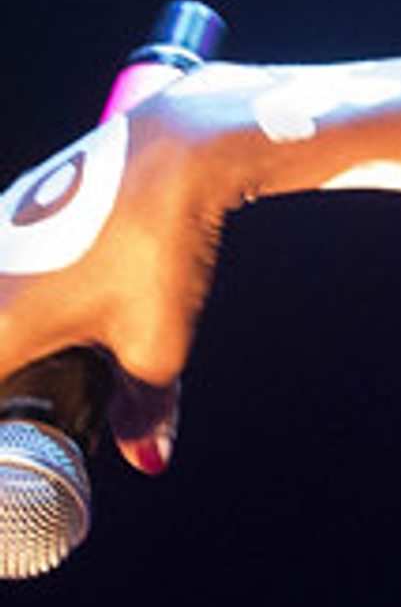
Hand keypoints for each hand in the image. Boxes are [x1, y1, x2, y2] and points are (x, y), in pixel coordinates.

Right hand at [0, 68, 229, 477]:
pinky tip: (47, 302)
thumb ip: (143, 408)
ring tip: (39, 359)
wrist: (177, 152)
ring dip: (12, 336)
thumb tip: (148, 454)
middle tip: (33, 394)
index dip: (5, 428)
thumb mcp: (158, 343)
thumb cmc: (162, 246)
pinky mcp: (5, 213)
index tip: (21, 446)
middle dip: (12, 377)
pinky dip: (11, 299)